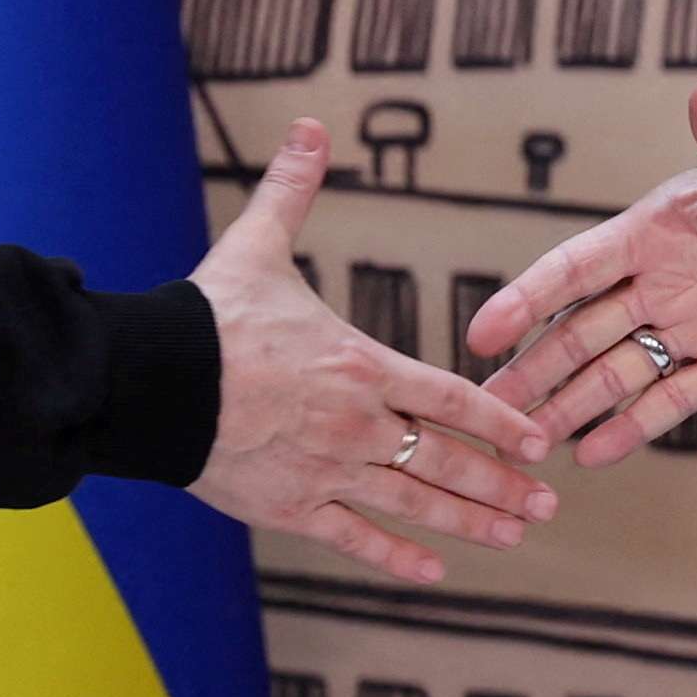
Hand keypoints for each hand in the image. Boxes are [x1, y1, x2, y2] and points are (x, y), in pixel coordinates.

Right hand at [192, 118, 559, 583]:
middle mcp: (357, 423)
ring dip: (471, 520)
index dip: (500, 420)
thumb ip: (292, 190)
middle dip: (502, 482)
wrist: (149, 382)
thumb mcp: (255, 245)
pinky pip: (356, 536)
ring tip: (513, 533)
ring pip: (415, 503)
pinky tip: (435, 568)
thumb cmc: (206, 315)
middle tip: (547, 501)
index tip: (538, 440)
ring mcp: (326, 469)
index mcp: (361, 364)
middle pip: (447, 459)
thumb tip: (311, 127)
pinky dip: (398, 555)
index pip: (450, 396)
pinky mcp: (291, 506)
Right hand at [464, 85, 696, 465]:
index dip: (528, 300)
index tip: (482, 334)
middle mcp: (665, 279)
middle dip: (535, 368)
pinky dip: (634, 426)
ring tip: (525, 443)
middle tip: (483, 407)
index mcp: (657, 227)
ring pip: (619, 372)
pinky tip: (593, 456)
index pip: (577, 268)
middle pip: (583, 330)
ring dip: (572, 404)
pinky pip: (676, 399)